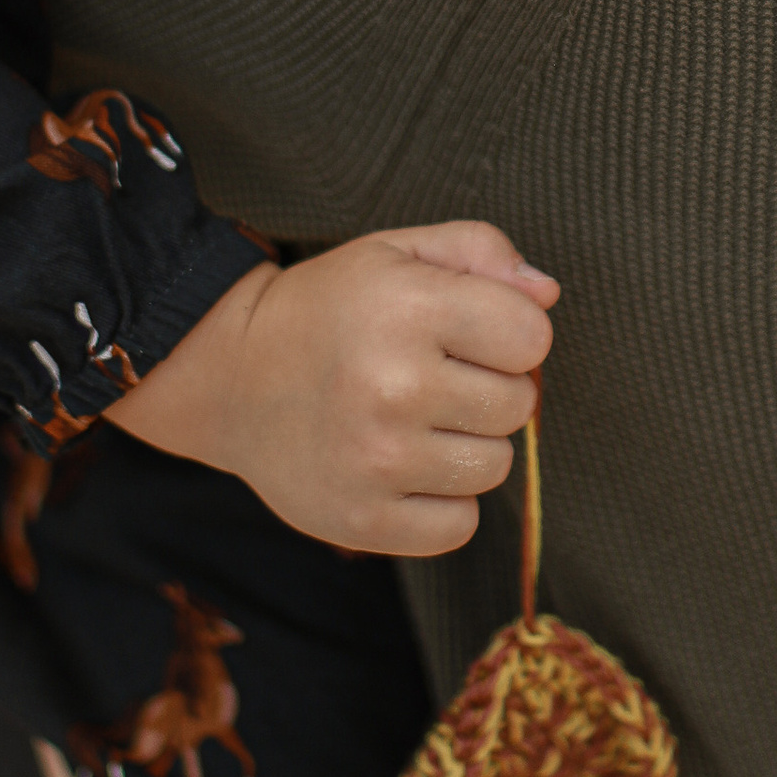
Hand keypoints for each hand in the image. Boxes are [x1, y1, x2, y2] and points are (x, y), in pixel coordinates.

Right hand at [104, 223, 557, 555]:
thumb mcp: (396, 253)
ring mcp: (378, 461)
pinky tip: (403, 468)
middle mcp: (395, 386)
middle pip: (517, 405)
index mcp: (409, 308)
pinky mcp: (364, 522)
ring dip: (466, 446)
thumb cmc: (327, 310)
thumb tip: (546, 293)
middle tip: (432, 377)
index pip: (532, 337)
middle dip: (488, 388)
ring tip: (413, 421)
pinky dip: (442, 502)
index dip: (510, 333)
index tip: (469, 333)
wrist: (229, 377)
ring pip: (494, 467)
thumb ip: (480, 252)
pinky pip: (459, 524)